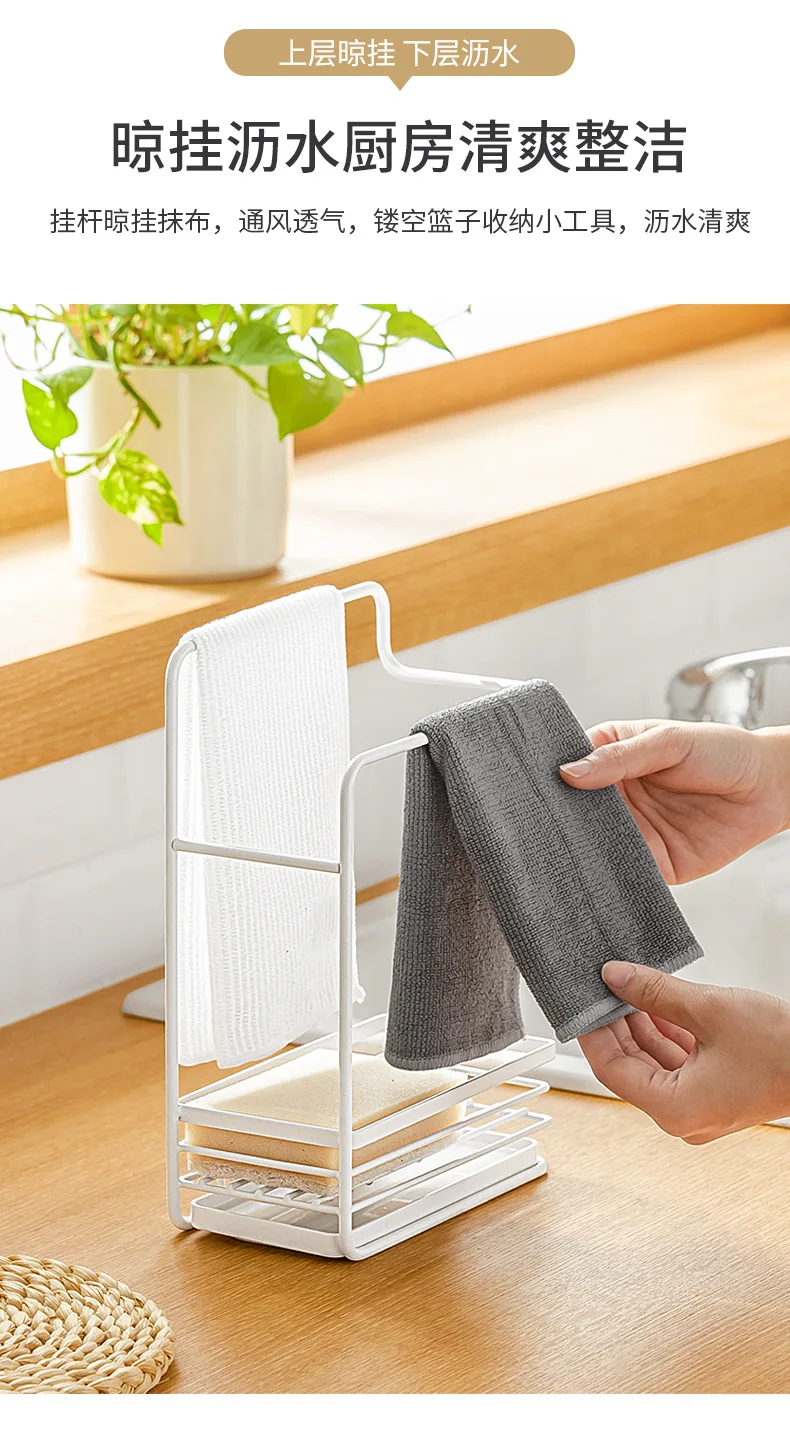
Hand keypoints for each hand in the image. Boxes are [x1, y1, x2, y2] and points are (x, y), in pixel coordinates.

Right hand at [560, 719, 789, 883]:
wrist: (770, 787)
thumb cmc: (723, 751)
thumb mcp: (669, 742)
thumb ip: (621, 758)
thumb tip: (570, 772)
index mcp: (614, 756)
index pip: (571, 767)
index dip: (553, 778)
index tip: (534, 788)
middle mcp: (618, 796)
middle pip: (577, 811)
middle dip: (561, 820)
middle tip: (538, 827)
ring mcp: (634, 830)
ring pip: (596, 844)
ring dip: (582, 851)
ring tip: (561, 854)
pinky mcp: (655, 862)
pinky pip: (626, 871)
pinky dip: (613, 875)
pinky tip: (599, 874)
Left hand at [580, 961, 789, 1141]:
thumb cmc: (782, 1049)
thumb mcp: (708, 1009)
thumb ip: (654, 992)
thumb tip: (616, 977)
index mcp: (674, 1108)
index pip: (611, 1069)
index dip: (593, 1033)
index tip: (582, 1003)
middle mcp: (683, 1116)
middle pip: (632, 1066)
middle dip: (618, 1024)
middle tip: (604, 987)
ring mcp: (701, 1107)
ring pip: (655, 1062)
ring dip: (643, 1025)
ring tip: (630, 987)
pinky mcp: (716, 1092)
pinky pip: (679, 1063)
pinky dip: (668, 1033)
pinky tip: (659, 1002)